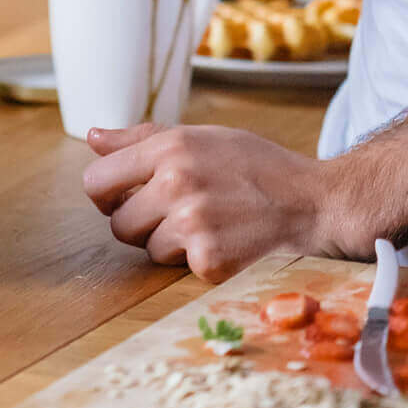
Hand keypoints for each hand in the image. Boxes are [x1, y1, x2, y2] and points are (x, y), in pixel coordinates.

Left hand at [82, 123, 355, 282]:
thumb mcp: (201, 138)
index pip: (95, 182)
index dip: (108, 196)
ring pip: (147, 251)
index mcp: (169, 148)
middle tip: (178, 215)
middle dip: (141, 225)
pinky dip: (199, 263)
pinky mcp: (210, 259)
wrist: (315, 201)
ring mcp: (193, 223)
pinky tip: (227, 243)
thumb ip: (142, 138)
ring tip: (210, 225)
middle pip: (118, 225)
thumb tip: (93, 137)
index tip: (129, 199)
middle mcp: (176, 182)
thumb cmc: (257, 167)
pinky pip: (179, 270)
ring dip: (171, 246)